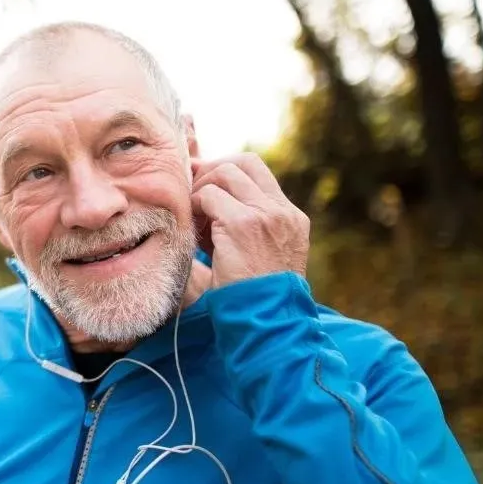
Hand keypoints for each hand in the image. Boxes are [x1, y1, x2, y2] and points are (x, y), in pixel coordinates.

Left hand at [190, 153, 309, 288]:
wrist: (268, 321)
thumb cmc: (255, 297)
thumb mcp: (260, 256)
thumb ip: (244, 226)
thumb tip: (209, 202)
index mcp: (291, 217)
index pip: (258, 171)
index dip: (227, 170)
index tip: (204, 185)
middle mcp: (282, 211)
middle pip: (243, 161)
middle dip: (211, 171)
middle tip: (191, 192)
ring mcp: (265, 214)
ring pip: (225, 173)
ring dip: (202, 190)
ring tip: (195, 218)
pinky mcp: (244, 224)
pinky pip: (210, 197)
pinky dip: (196, 207)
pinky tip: (194, 231)